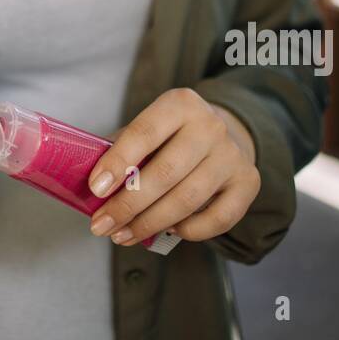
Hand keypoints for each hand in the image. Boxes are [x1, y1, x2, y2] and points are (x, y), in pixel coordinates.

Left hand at [87, 88, 260, 245]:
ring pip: (188, 199)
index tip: (95, 189)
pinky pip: (217, 218)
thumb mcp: (148, 128)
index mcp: (180, 104)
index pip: (144, 133)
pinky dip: (188, 231)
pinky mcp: (248, 182)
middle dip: (128, 205)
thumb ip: (122, 151)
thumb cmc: (172, 136)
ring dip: (150, 224)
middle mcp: (211, 126)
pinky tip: (167, 231)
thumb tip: (90, 190)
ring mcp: (232, 155)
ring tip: (123, 235)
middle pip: (165, 172)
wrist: (225, 132)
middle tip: (101, 225)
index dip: (118, 163)